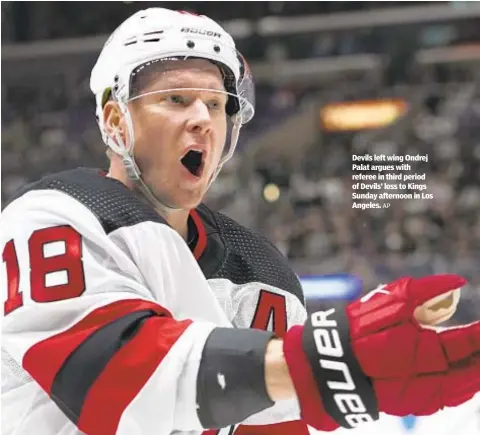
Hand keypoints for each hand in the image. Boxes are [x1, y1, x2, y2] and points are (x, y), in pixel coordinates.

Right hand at [283, 274, 479, 430]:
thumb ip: (424, 290)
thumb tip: (457, 282)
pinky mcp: (411, 403)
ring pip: (461, 388)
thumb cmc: (359, 330)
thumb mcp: (389, 302)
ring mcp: (419, 395)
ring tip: (478, 356)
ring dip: (474, 373)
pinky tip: (464, 374)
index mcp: (421, 350)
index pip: (466, 343)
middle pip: (470, 370)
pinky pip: (446, 396)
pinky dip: (460, 385)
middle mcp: (425, 378)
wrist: (329, 364)